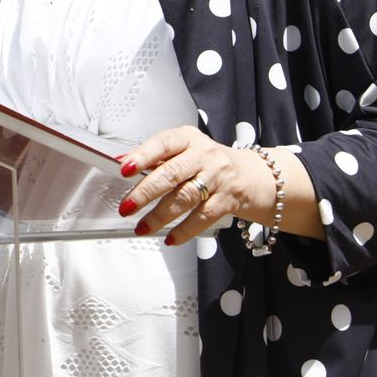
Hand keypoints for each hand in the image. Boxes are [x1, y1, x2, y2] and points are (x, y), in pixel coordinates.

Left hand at [117, 125, 274, 246]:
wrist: (252, 175)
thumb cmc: (209, 162)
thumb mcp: (185, 150)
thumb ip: (158, 157)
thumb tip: (124, 163)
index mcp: (189, 138)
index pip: (163, 143)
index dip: (143, 156)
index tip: (124, 168)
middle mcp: (204, 155)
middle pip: (172, 173)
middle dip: (146, 192)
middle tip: (127, 206)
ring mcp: (217, 177)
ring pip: (185, 197)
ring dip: (160, 215)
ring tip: (142, 227)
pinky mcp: (227, 199)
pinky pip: (202, 217)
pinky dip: (184, 230)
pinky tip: (170, 238)